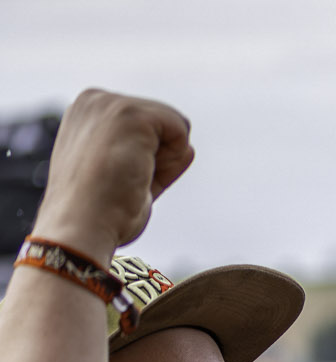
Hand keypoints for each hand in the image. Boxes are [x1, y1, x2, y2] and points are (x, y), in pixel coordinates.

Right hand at [33, 89, 193, 264]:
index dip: (147, 159)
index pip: (145, 129)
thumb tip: (189, 148)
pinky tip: (143, 169)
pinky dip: (174, 157)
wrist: (83, 223)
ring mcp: (111, 104)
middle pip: (162, 124)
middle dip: (159, 157)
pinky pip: (180, 128)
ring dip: (166, 160)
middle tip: (127, 180)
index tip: (120, 178)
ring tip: (132, 175)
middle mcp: (95, 101)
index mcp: (86, 115)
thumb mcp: (126, 177)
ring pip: (173, 125)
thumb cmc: (100, 211)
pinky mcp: (130, 113)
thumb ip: (154, 159)